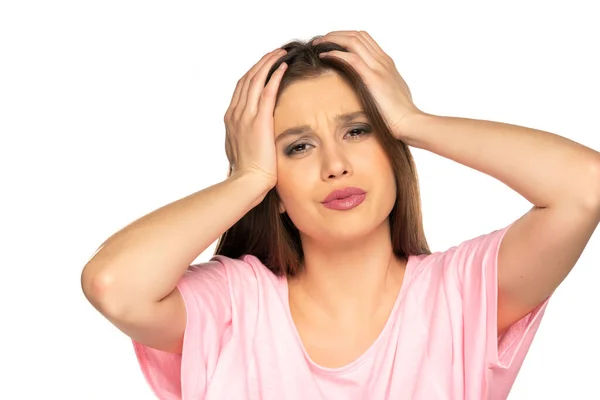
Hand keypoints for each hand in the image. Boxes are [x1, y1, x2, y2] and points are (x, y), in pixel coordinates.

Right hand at [224, 48, 287, 187]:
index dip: (253, 74)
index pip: (241, 89)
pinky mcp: (259, 120)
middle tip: (273, 53)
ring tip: (280, 53)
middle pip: (246, 79)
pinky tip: (283, 66)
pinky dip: (274, 76)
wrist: (247, 183)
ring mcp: (245, 116)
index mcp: (231, 119)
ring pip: (255, 80)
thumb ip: (246, 140)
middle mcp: (235, 113)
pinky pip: (266, 91)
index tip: (264, 66)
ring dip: (268, 63)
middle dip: (260, 64)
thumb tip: (252, 141)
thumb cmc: (248, 174)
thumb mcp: (242, 152)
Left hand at [314, 31, 422, 139]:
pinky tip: (324, 56)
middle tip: (320, 41)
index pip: (364, 38)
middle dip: (336, 34)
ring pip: (353, 41)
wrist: (409, 122)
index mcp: (387, 63)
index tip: (330, 42)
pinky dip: (335, 53)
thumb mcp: (390, 93)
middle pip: (357, 35)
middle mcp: (383, 61)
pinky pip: (351, 58)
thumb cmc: (400, 114)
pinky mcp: (373, 78)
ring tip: (318, 45)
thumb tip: (369, 88)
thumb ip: (380, 85)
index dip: (345, 36)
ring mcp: (379, 68)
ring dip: (332, 39)